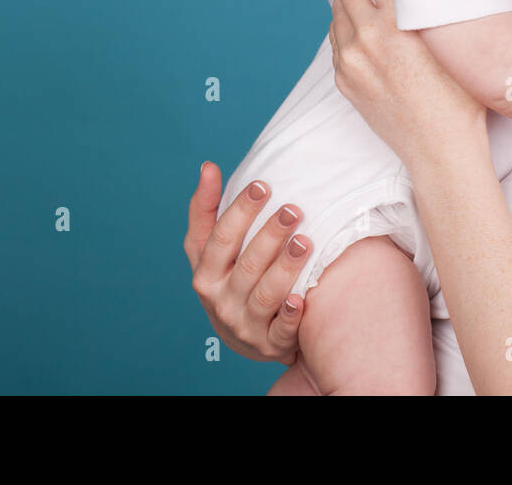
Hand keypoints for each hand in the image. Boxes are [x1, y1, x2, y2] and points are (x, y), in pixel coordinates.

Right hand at [183, 161, 311, 365]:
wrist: (245, 336)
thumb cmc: (227, 278)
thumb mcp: (209, 250)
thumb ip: (207, 210)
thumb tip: (208, 167)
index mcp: (205, 274)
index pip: (220, 239)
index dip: (240, 211)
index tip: (262, 185)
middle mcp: (221, 301)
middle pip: (247, 265)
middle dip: (270, 236)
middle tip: (293, 209)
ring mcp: (245, 325)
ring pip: (267, 295)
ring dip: (286, 268)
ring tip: (306, 241)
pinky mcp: (270, 344)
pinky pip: (282, 330)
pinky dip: (291, 316)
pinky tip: (302, 299)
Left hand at [328, 0, 499, 168]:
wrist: (440, 153)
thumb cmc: (466, 102)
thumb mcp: (484, 49)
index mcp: (398, 25)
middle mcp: (368, 39)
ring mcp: (351, 61)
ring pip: (338, 9)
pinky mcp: (345, 80)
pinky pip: (337, 38)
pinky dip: (342, 18)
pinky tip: (349, 8)